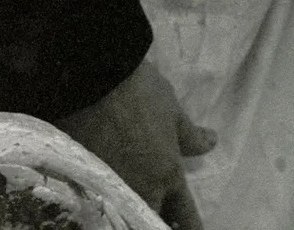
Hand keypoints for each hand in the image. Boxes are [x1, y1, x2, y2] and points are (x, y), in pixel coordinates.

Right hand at [54, 59, 217, 229]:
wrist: (91, 77)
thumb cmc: (139, 91)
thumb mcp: (172, 111)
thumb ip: (189, 136)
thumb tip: (210, 143)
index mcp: (167, 175)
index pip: (184, 215)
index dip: (189, 226)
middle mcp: (140, 189)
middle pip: (151, 218)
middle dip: (156, 219)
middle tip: (160, 215)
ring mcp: (109, 186)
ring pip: (126, 211)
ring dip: (132, 211)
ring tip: (134, 206)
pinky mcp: (82, 178)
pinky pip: (100, 199)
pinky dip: (106, 200)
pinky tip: (104, 197)